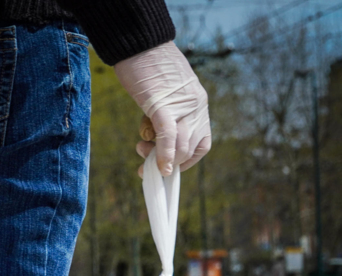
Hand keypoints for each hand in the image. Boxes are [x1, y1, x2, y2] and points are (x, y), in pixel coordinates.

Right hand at [114, 42, 210, 175]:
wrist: (140, 43)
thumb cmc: (147, 65)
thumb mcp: (165, 92)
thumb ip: (168, 113)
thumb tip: (158, 138)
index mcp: (199, 102)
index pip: (202, 142)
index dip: (187, 160)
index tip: (169, 166)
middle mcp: (197, 105)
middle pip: (190, 147)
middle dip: (170, 164)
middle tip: (148, 166)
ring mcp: (183, 105)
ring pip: (179, 145)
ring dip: (161, 160)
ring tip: (142, 153)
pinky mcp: (163, 104)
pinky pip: (168, 135)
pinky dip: (163, 153)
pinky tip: (156, 165)